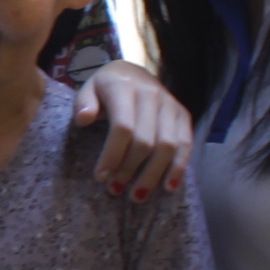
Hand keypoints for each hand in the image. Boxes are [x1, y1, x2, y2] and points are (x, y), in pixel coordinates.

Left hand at [76, 61, 190, 199]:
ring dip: (153, 175)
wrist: (132, 72)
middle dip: (129, 169)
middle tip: (114, 189)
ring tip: (137, 197)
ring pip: (168, 146)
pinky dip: (178, 168)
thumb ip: (83, 103)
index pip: (122, 127)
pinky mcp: (184, 114)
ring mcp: (171, 104)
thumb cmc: (105, 88)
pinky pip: (186, 144)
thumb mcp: (87, 89)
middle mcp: (151, 94)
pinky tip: (168, 187)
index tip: (100, 177)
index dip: (112, 155)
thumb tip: (83, 119)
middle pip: (145, 141)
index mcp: (124, 86)